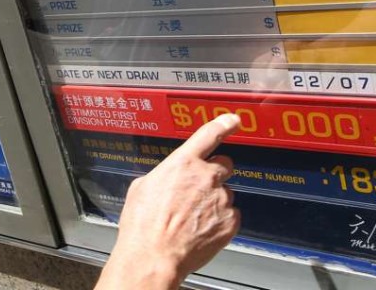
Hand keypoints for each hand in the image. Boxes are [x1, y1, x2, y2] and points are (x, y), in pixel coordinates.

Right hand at [95, 114, 241, 289]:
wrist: (153, 256)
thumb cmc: (142, 225)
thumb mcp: (142, 188)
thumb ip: (163, 176)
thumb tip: (166, 179)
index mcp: (183, 163)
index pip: (210, 134)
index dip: (224, 124)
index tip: (233, 120)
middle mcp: (206, 177)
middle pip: (224, 164)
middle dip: (214, 174)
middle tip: (199, 190)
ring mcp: (220, 199)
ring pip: (226, 193)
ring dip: (214, 201)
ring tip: (193, 218)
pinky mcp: (229, 222)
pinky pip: (230, 216)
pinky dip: (220, 221)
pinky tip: (201, 229)